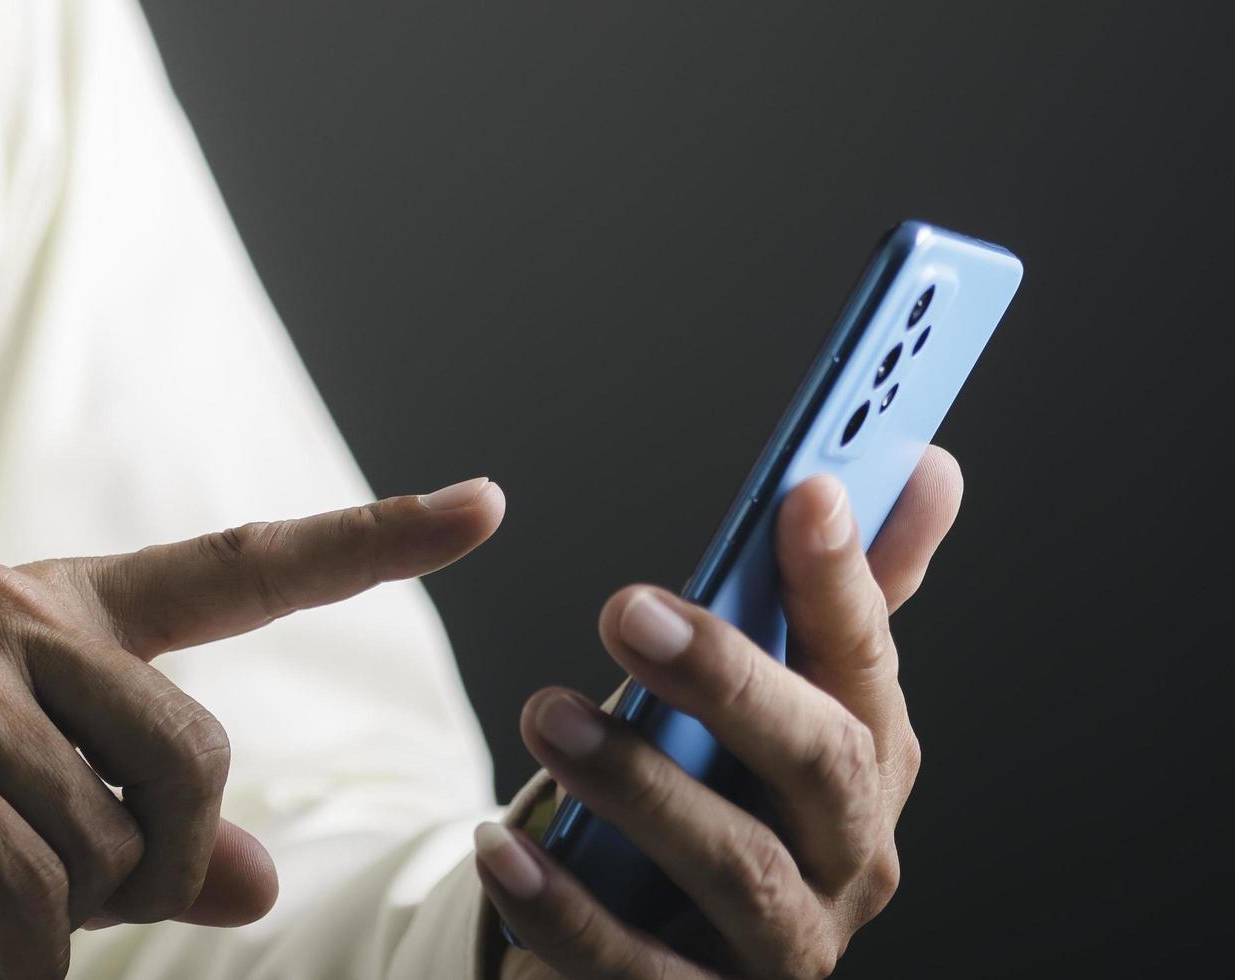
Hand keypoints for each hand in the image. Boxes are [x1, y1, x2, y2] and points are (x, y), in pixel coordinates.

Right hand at [0, 478, 503, 978]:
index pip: (241, 568)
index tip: (485, 507)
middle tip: (87, 901)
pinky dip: (28, 958)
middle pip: (197, 758)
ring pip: (108, 840)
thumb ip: (148, 835)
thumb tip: (261, 883)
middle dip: (166, 862)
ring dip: (63, 913)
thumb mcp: (27, 808)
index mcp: (66, 609)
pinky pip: (33, 888)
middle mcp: (20, 618)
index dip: (372, 543)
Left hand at [477, 447, 963, 978]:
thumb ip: (839, 596)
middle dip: (729, 680)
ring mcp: (783, 944)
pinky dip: (563, 908)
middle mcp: (849, 858)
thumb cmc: (721, 800)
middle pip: (818, 763)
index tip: (803, 492)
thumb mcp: (776, 701)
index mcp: (868, 763)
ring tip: (547, 715)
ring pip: (735, 867)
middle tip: (624, 609)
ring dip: (640, 786)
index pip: (867, 661)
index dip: (842, 579)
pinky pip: (635, 966)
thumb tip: (926, 465)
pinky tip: (498, 848)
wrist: (662, 947)